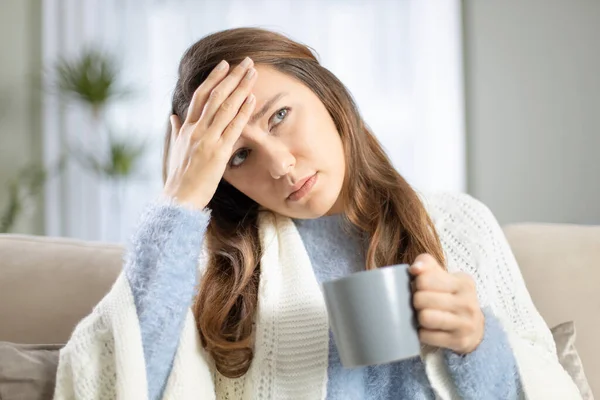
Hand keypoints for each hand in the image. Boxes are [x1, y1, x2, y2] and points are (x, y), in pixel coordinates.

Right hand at [163, 57, 256, 208]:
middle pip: (215, 96)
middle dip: (231, 77)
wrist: (178, 199)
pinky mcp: (218, 153)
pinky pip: (232, 128)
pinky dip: (242, 112)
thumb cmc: (178, 178)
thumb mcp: (175, 150)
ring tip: (253, 73)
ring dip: (241, 88)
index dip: (213, 78)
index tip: (225, 65)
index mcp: (186, 128)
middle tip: (245, 61)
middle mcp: (195, 130)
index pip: (200, 96)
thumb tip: (173, 116)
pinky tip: (252, 99)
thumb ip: (176, 131)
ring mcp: (206, 140)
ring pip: (225, 107)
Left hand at [409, 254, 483, 353]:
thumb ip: (427, 265)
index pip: (424, 279)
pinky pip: (426, 336)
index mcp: (463, 282)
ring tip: (423, 315)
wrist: (474, 328)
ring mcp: (465, 323)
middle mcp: (467, 302)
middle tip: (420, 303)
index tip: (421, 287)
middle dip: (415, 301)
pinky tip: (428, 329)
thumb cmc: (451, 297)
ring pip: (424, 317)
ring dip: (418, 317)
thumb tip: (415, 268)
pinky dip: (422, 333)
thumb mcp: (444, 277)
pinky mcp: (459, 340)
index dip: (417, 283)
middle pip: (421, 299)